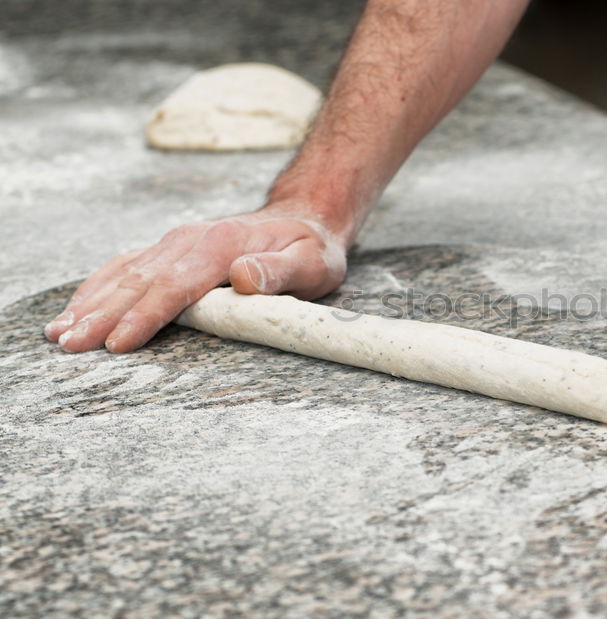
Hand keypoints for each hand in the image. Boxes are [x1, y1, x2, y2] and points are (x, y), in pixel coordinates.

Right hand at [44, 200, 348, 352]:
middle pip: (140, 282)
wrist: (304, 217)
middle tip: (70, 346)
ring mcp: (177, 242)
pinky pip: (127, 266)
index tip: (118, 342)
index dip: (146, 316)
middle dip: (102, 315)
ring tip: (59, 333)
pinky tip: (77, 308)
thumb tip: (242, 278)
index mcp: (221, 245)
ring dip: (91, 303)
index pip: (176, 286)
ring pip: (125, 274)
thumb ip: (281, 271)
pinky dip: (98, 286)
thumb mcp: (313, 262)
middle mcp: (190, 240)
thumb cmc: (311, 248)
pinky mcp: (171, 249)